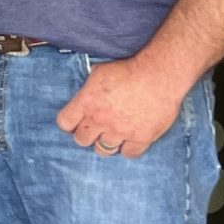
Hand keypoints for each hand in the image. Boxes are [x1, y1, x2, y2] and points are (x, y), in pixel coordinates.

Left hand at [55, 56, 185, 158]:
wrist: (158, 75)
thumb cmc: (129, 69)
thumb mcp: (100, 72)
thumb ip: (89, 87)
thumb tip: (86, 90)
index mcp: (86, 102)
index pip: (64, 123)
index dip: (69, 124)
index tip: (75, 122)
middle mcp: (100, 120)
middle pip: (81, 140)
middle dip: (86, 135)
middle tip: (94, 130)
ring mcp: (120, 131)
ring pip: (103, 150)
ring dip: (105, 144)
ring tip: (112, 136)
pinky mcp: (141, 137)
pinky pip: (129, 154)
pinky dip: (128, 149)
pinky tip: (130, 142)